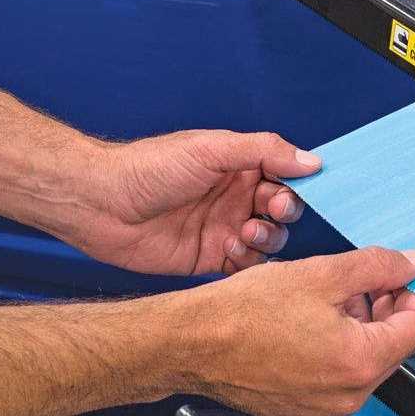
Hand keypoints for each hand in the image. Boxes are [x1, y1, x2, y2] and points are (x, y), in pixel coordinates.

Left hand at [76, 130, 322, 274]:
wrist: (100, 204)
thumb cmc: (149, 168)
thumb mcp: (212, 149)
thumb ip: (265, 151)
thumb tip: (313, 162)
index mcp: (239, 166)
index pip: (286, 175)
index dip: (299, 184)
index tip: (300, 189)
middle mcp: (236, 197)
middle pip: (285, 209)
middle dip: (284, 211)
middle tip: (269, 210)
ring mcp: (225, 228)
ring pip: (271, 240)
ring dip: (268, 237)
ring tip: (244, 232)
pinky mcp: (211, 257)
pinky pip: (247, 266)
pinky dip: (249, 262)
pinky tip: (230, 250)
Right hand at [183, 246, 414, 415]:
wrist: (190, 343)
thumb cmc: (243, 314)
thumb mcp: (320, 274)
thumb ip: (376, 267)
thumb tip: (412, 265)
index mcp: (359, 363)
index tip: (406, 278)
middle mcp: (347, 397)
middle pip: (391, 349)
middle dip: (385, 311)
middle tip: (367, 282)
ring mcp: (323, 412)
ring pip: (362, 365)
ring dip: (359, 331)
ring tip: (331, 301)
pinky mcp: (301, 415)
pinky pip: (334, 382)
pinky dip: (333, 354)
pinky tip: (310, 328)